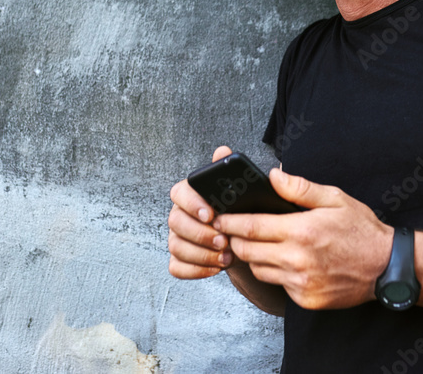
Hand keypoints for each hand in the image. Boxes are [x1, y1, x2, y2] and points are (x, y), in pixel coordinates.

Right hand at [167, 146, 235, 278]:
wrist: (246, 241)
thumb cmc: (241, 213)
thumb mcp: (242, 192)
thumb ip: (231, 172)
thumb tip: (222, 151)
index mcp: (191, 194)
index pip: (179, 192)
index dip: (192, 203)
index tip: (210, 214)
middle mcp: (179, 215)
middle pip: (176, 222)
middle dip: (200, 234)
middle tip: (223, 241)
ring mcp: (177, 238)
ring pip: (176, 246)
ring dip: (202, 254)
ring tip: (226, 256)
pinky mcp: (179, 260)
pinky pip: (177, 267)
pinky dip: (196, 270)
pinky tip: (216, 267)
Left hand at [213, 168, 393, 309]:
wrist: (386, 267)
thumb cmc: (361, 230)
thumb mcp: (334, 199)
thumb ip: (299, 188)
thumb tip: (273, 176)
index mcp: (301, 231)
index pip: (250, 227)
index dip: (229, 222)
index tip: (220, 217)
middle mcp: (297, 260)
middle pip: (247, 251)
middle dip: (236, 239)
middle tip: (234, 230)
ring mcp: (300, 282)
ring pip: (259, 270)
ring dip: (255, 256)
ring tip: (263, 244)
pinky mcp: (305, 299)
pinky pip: (278, 284)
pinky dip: (276, 272)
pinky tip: (287, 261)